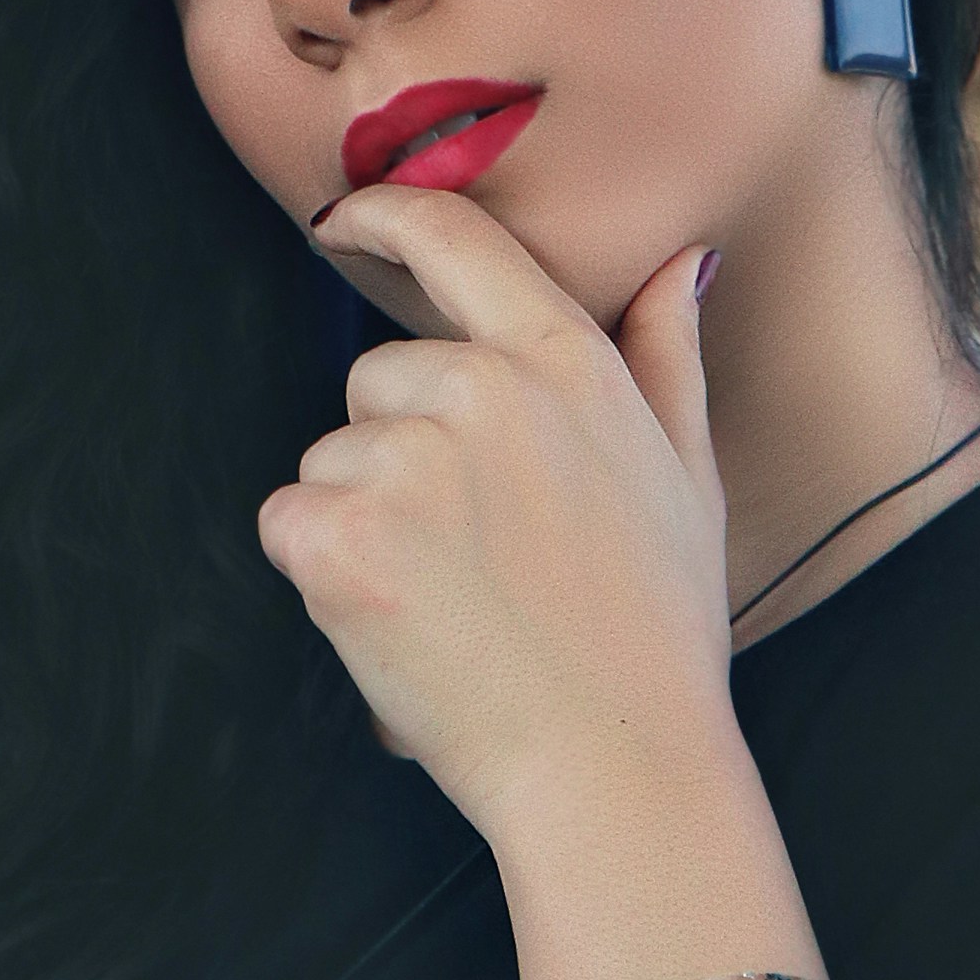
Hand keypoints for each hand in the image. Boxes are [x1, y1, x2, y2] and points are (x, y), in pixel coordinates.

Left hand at [260, 189, 732, 846]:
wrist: (615, 764)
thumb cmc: (656, 635)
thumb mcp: (688, 479)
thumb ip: (668, 358)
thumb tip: (680, 263)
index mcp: (566, 363)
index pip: (454, 240)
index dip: (382, 215)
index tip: (342, 219)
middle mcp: (483, 390)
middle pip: (377, 380)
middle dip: (401, 454)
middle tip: (482, 556)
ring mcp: (406, 459)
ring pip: (332, 460)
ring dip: (365, 523)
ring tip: (454, 601)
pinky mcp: (341, 534)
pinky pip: (290, 523)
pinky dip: (325, 577)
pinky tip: (400, 624)